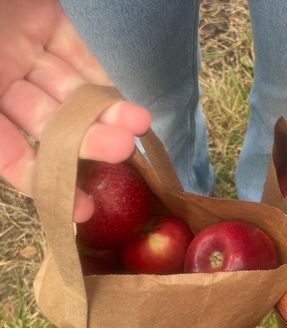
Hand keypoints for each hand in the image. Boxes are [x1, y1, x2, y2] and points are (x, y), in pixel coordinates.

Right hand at [0, 0, 150, 221]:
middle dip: (84, 139)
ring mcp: (17, 46)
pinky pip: (74, 49)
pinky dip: (98, 71)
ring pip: (65, 89)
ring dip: (102, 109)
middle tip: (119, 149)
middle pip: (45, 123)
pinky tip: (124, 93)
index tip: (80, 211)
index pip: (8, 153)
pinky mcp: (42, 16)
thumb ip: (1, 132)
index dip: (42, 182)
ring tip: (136, 122)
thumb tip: (17, 161)